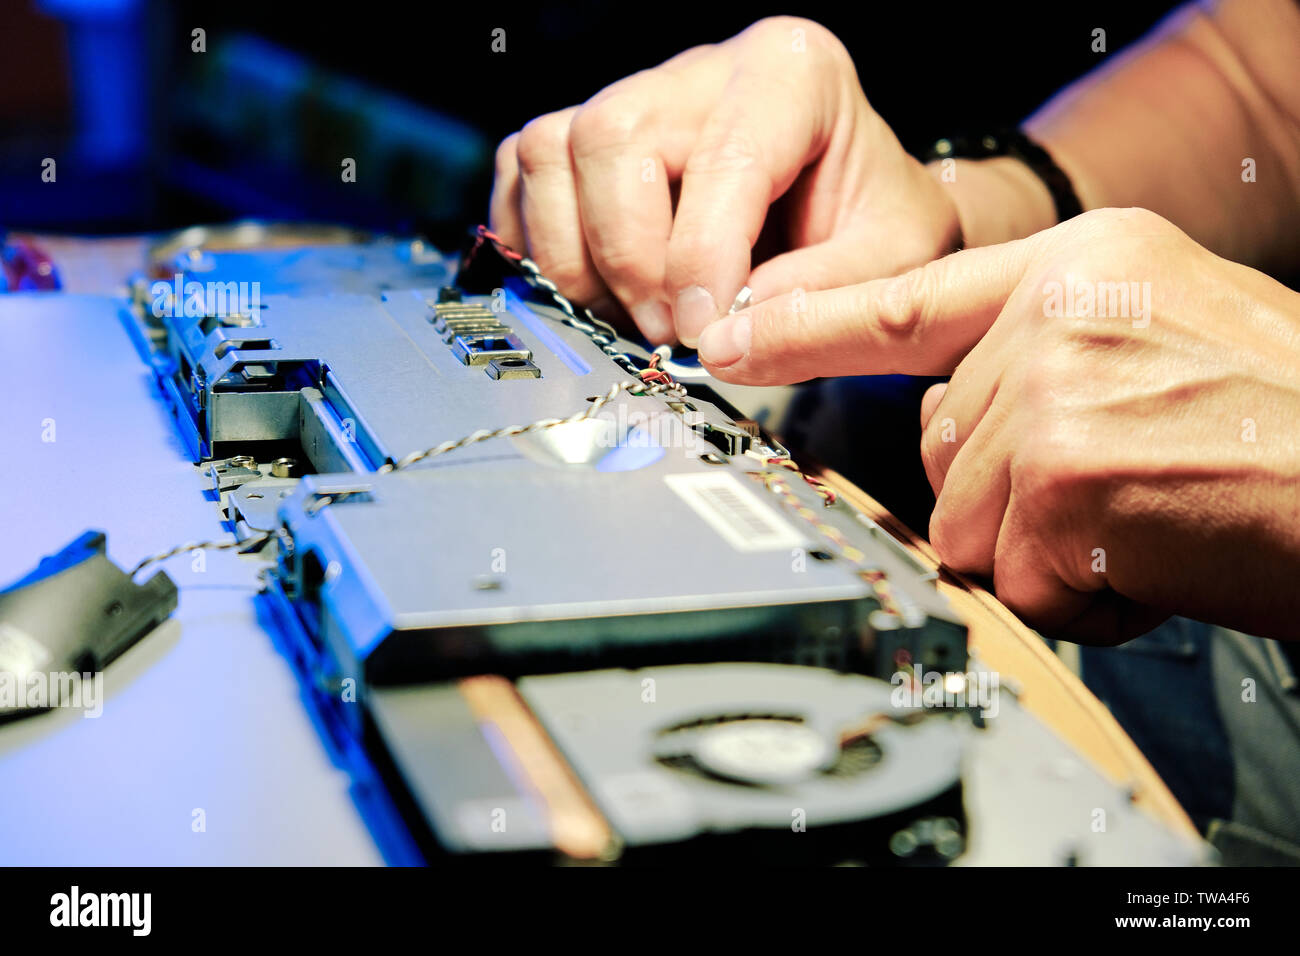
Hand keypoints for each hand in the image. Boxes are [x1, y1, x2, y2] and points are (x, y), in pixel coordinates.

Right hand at [490, 17, 960, 345]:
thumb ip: (814, 304)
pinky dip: (539, 243)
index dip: (701, 258)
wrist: (853, 212)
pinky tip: (591, 289)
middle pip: (613, 136)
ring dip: (575, 256)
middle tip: (667, 329)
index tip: (701, 331)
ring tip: (632, 315)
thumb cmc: (872, 225)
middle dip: (629, 255)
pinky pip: (522, 172)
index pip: (725, 157)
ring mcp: (638, 96)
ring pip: (552, 149)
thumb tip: (716, 342)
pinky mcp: (589, 136)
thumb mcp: (886, 266)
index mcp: (794, 74)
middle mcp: (705, 70)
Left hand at [699, 208, 1299, 641]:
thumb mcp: (1164, 331)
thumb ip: (1044, 352)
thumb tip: (952, 417)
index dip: (803, 326)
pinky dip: (1076, 598)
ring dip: (1044, 550)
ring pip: (964, 518)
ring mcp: (1055, 394)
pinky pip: (1010, 577)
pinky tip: (1152, 558)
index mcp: (1083, 261)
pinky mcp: (1062, 484)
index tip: (728, 338)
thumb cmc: (1286, 424)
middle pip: (940, 442)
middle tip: (1122, 487)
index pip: (905, 300)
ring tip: (1144, 521)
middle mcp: (1059, 310)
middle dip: (1010, 494)